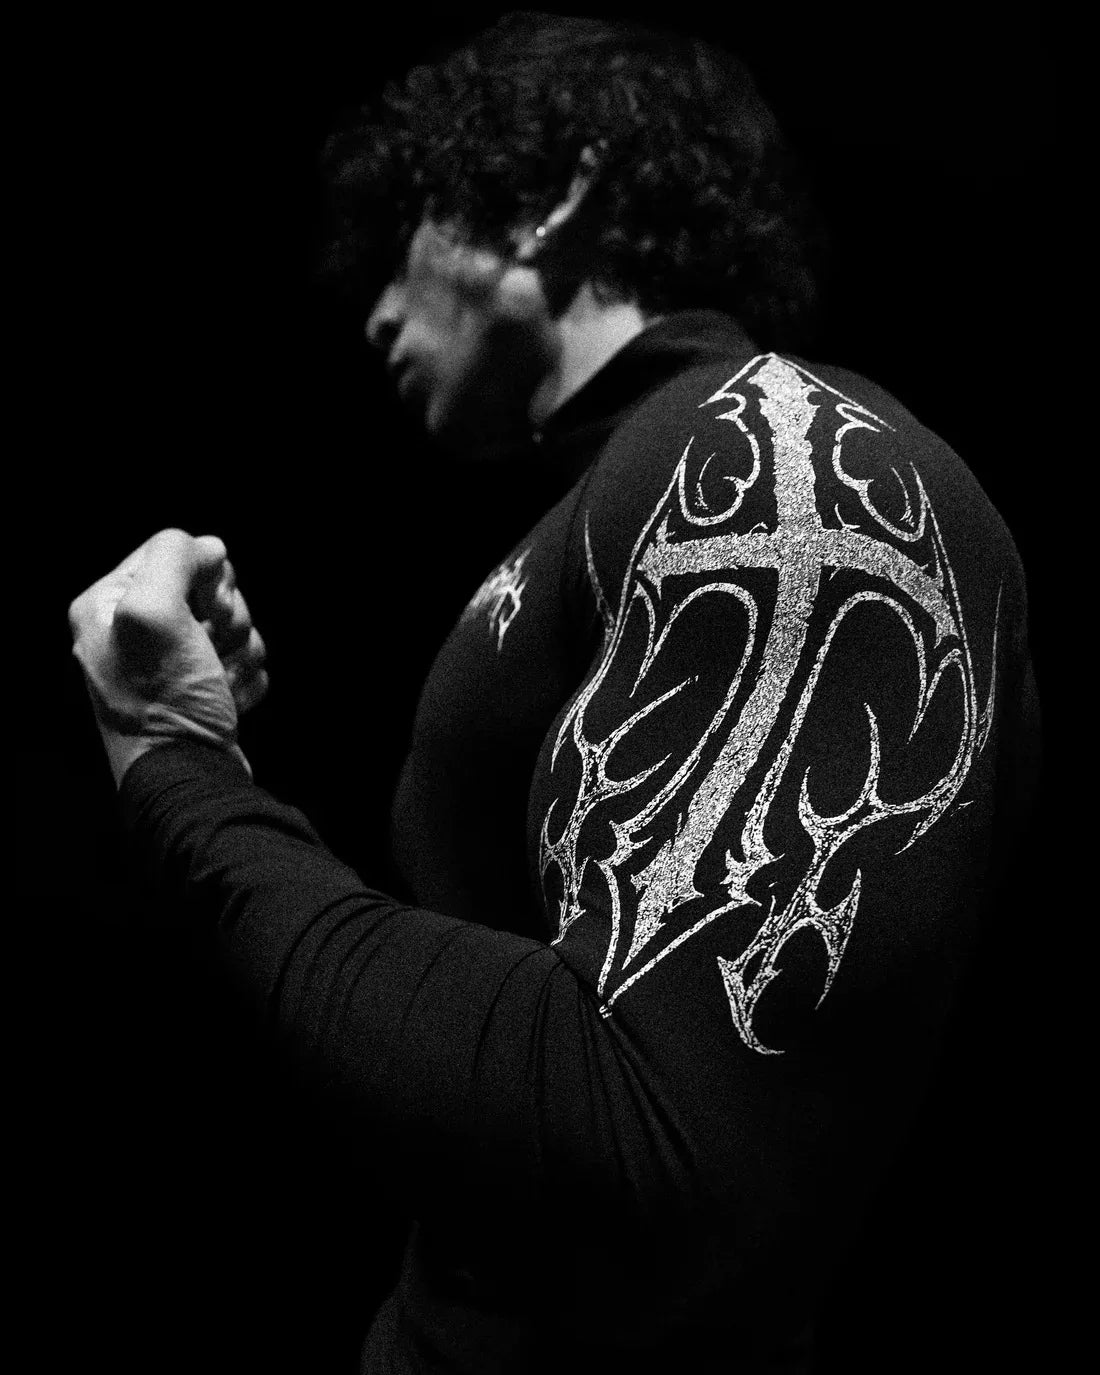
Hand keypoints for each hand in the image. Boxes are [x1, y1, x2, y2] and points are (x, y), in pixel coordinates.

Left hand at [69, 528, 267, 786]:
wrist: (188, 776)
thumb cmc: (164, 700)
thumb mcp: (154, 613)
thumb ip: (174, 558)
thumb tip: (211, 548)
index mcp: (107, 605)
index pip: (172, 551)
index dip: (203, 575)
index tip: (202, 610)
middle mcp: (133, 631)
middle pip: (209, 586)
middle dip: (226, 616)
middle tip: (211, 646)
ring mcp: (171, 663)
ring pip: (235, 623)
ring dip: (241, 650)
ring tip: (219, 682)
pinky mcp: (203, 689)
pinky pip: (244, 660)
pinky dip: (245, 678)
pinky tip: (227, 700)